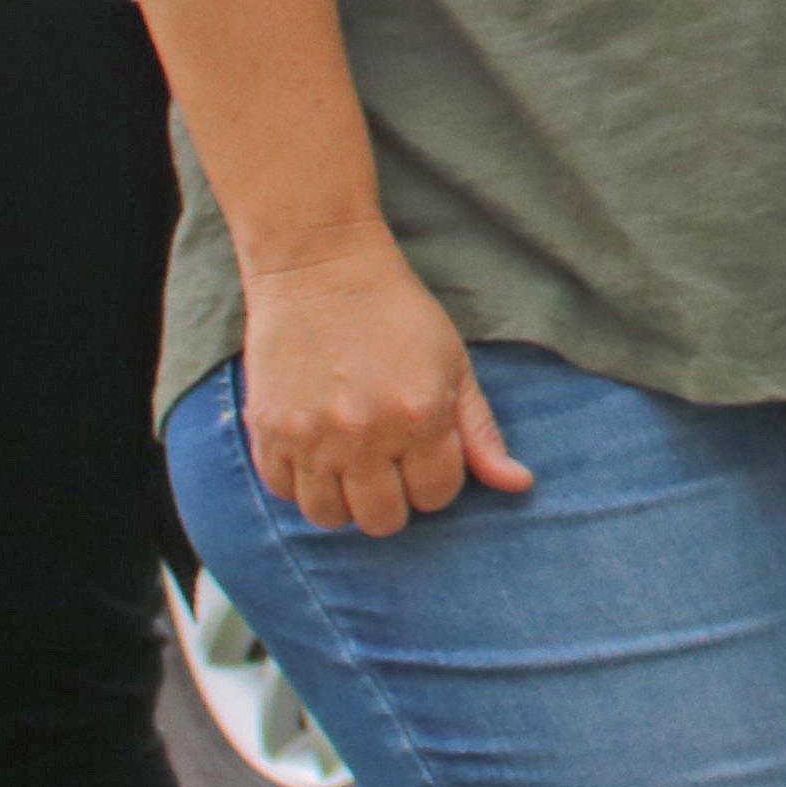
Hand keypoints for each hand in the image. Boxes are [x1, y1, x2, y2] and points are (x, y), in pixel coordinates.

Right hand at [240, 234, 536, 536]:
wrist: (320, 266)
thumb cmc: (396, 313)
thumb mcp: (454, 364)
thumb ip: (482, 433)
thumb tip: (519, 486)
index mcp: (420, 416)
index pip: (436, 496)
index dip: (435, 479)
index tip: (423, 451)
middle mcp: (364, 434)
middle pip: (382, 520)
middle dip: (393, 500)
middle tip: (386, 462)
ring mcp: (310, 435)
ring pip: (329, 517)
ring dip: (344, 499)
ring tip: (349, 461)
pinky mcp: (267, 429)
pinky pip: (283, 491)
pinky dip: (300, 481)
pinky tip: (315, 448)